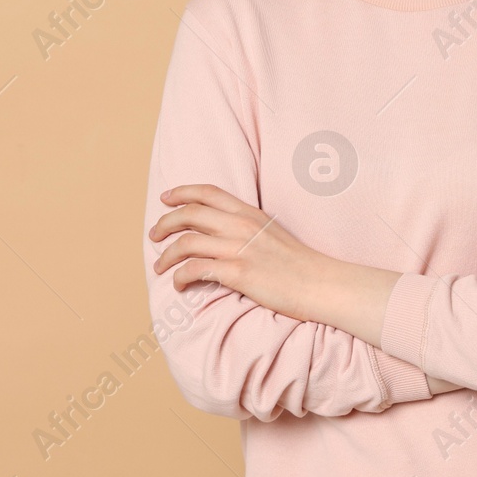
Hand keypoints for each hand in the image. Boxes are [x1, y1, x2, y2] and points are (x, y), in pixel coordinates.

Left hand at [149, 183, 330, 322]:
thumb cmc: (300, 265)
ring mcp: (239, 248)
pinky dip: (179, 276)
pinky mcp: (238, 273)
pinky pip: (195, 270)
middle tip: (154, 235)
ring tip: (160, 266)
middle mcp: (241, 225)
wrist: (322, 284)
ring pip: (186, 243)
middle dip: (165, 223)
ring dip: (166, 255)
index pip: (208, 192)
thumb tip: (224, 232)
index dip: (182, 192)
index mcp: (250, 213)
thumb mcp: (273, 233)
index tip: (165, 198)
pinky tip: (178, 284)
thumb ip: (248, 228)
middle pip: (189, 214)